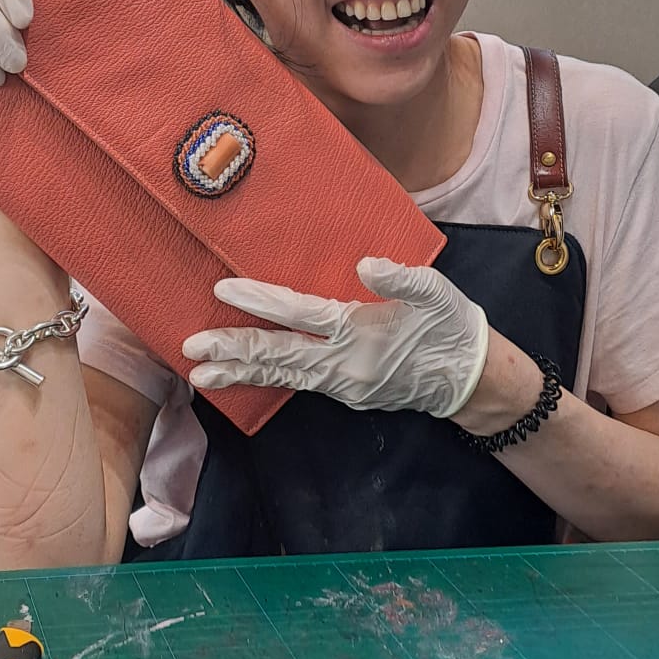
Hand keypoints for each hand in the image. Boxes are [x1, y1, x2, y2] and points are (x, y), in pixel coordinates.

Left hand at [182, 257, 489, 419]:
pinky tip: (241, 376)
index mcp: (360, 330)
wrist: (468, 379)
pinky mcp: (345, 392)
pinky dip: (265, 379)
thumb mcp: (436, 293)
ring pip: (282, 376)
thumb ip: (401, 278)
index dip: (261, 301)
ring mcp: (343, 384)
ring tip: (200, 374)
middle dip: (233, 350)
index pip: (301, 313)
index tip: (224, 287)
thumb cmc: (451, 326)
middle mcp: (344, 363)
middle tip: (190, 348)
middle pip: (279, 355)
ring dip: (240, 372)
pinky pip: (296, 384)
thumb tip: (366, 265)